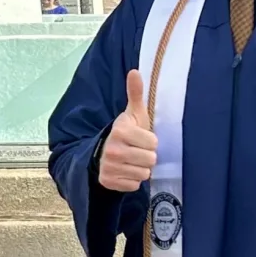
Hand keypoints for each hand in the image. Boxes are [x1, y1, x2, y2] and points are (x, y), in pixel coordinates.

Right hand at [98, 69, 157, 191]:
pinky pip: (134, 185)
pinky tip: (125, 171)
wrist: (102, 152)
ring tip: (131, 160)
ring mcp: (109, 166)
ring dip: (140, 168)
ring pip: (143, 174)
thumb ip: (135, 93)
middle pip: (150, 160)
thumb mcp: (132, 113)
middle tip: (137, 151)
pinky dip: (132, 180)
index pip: (153, 143)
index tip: (141, 138)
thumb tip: (135, 71)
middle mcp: (113, 149)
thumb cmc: (126, 132)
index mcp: (121, 131)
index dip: (150, 141)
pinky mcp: (108, 181)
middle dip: (146, 156)